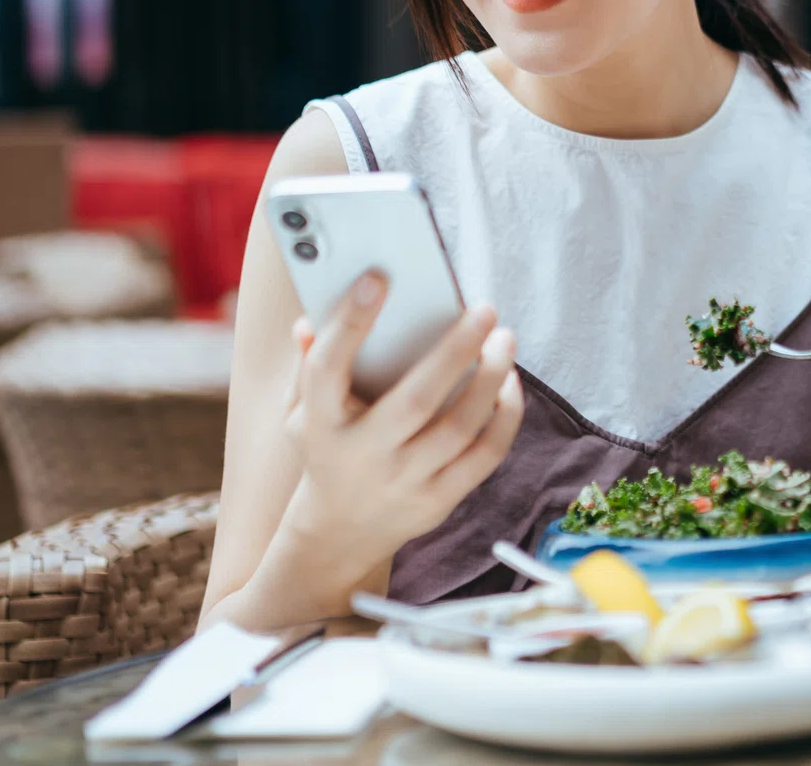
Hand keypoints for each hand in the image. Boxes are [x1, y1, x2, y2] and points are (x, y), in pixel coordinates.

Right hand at [281, 272, 523, 567]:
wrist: (340, 533)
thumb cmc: (327, 451)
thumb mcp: (299, 413)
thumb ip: (306, 365)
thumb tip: (309, 319)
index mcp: (320, 425)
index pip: (326, 369)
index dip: (349, 323)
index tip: (378, 278)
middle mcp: (363, 455)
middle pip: (415, 399)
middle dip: (454, 350)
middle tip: (484, 309)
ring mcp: (404, 482)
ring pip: (459, 427)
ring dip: (490, 379)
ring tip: (505, 339)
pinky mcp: (439, 501)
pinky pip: (484, 456)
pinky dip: (505, 417)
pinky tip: (511, 383)